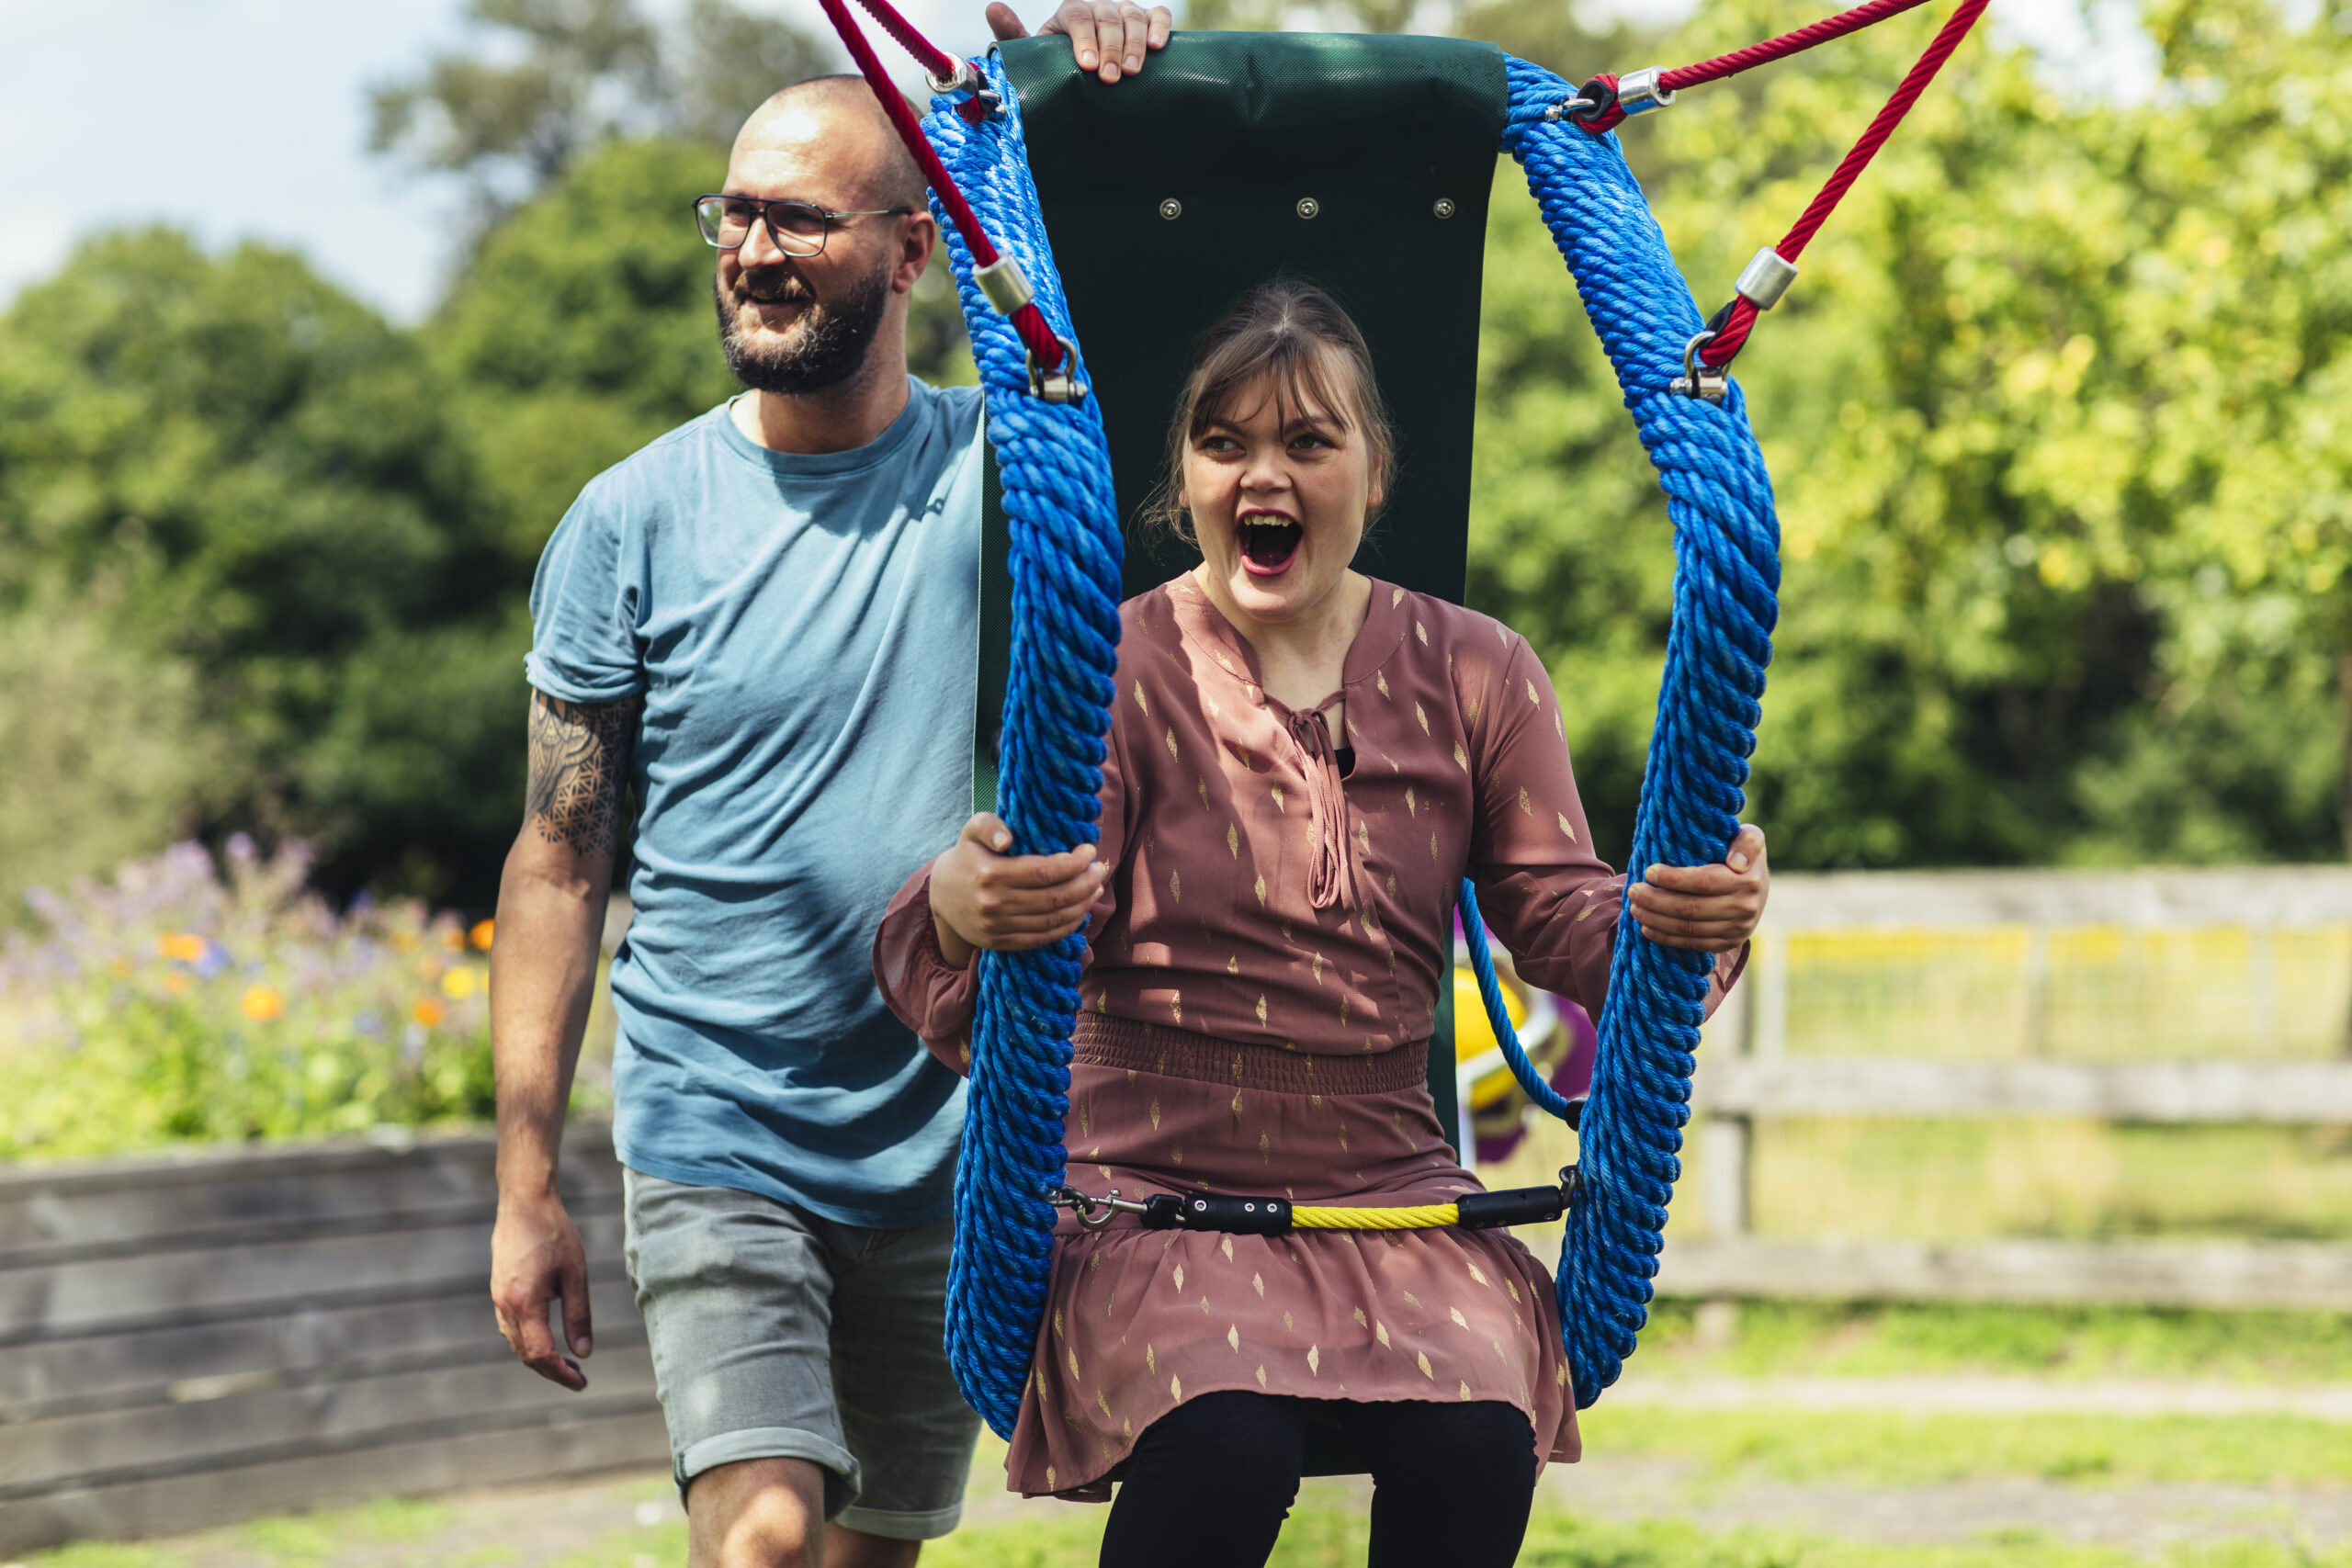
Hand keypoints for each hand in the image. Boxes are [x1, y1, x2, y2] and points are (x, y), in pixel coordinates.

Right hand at [491, 1190, 591, 1390]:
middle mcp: (506, 1306)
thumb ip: (579, 1315)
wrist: (524, 1204)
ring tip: (567, 1361)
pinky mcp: (498, 1291)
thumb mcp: (575, 1274)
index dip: (561, 1374)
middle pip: (526, 1355)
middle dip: (552, 1371)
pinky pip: (510, 1328)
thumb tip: (584, 1353)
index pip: (541, 1354)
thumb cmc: (555, 1234)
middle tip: (579, 1377)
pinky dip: (528, 1342)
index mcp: (525, 1303)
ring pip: (516, 1343)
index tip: (582, 1383)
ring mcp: (498, 1299)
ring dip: (539, 1358)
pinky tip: (547, 1337)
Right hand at [928, 811, 1106, 964]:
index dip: (1074, 863)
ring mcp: (998, 928)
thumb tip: (1009, 839)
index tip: (1090, 851)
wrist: (941, 896)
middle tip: (1100, 870)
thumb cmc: (967, 857)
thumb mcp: (971, 831)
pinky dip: (1067, 926)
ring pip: (1053, 920)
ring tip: (1096, 888)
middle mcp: (995, 904)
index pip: (1045, 871)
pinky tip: (1080, 911)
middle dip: (1085, 883)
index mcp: (991, 874)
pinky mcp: (1001, 943)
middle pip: (1055, 898)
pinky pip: (1043, 938)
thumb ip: (989, 825)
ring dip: (1082, 905)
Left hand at [988, 0, 1170, 82]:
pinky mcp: (1146, 20)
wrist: (1083, 73)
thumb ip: (1013, 34)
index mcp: (1070, 12)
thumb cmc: (1058, 64)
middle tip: (1111, 78)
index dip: (1084, 39)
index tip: (1087, 66)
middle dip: (1111, 48)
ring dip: (1134, 44)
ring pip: (1133, 16)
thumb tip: (993, 8)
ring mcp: (1123, 12)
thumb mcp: (1034, 52)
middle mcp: (1098, 6)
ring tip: (1132, 72)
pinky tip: (1157, 46)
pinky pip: (1158, 15)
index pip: (1078, 17)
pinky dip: (1160, 26)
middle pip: (1108, 17)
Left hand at [1628, 824, 1768, 954]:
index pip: (1704, 882)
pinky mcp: (1728, 944)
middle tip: (1633, 891)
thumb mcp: (1751, 837)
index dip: (1673, 879)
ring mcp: (1738, 930)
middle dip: (1656, 901)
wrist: (1758, 886)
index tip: (1649, 871)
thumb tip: (1736, 863)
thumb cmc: (1741, 855)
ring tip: (1634, 908)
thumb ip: (1747, 842)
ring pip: (1689, 929)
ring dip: (1656, 920)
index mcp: (1748, 881)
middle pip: (1691, 908)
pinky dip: (1666, 938)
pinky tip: (1647, 928)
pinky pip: (1693, 944)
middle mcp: (1745, 908)